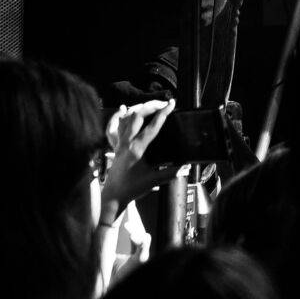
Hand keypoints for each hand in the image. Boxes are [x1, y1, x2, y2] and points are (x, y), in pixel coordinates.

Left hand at [100, 99, 179, 214]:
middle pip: (138, 115)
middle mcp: (127, 142)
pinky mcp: (115, 146)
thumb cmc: (133, 188)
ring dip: (138, 108)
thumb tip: (186, 167)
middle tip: (163, 103)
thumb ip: (171, 173)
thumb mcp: (154, 181)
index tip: (172, 104)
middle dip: (151, 105)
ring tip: (149, 104)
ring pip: (126, 118)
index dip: (163, 113)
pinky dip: (118, 116)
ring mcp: (119, 142)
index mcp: (138, 148)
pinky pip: (113, 127)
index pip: (153, 126)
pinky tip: (122, 108)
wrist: (113, 196)